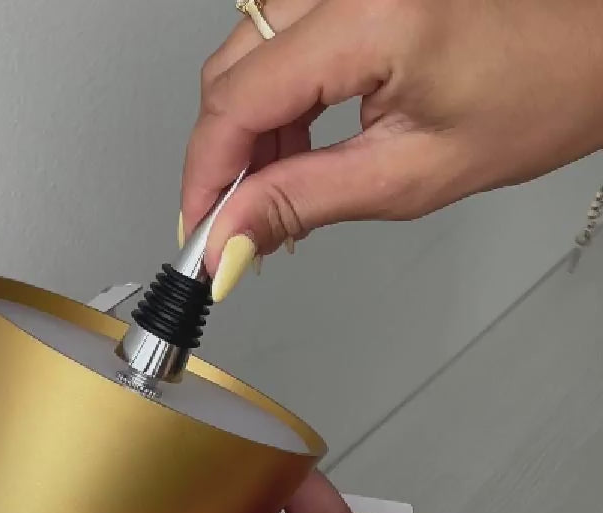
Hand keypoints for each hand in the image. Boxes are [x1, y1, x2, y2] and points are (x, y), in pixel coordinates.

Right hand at [184, 0, 602, 297]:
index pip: (237, 101)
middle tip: (236, 224)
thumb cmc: (539, 93)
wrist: (593, 44)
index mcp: (370, 17)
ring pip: (243, 56)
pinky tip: (295, 146)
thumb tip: (227, 240)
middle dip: (221, 159)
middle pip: (228, 72)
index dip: (204, 177)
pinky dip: (272, 102)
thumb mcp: (410, 176)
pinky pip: (274, 39)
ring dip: (246, 132)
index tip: (199, 233)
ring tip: (280, 187)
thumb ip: (303, 203)